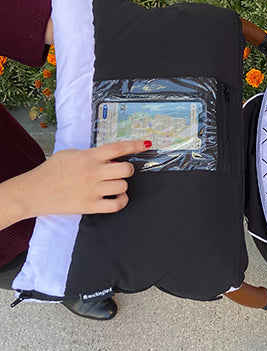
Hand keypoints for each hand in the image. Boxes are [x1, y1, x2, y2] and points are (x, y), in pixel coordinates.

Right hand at [0, 139, 150, 229]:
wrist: (34, 191)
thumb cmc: (51, 171)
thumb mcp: (70, 154)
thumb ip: (90, 154)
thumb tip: (110, 156)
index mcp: (88, 156)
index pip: (118, 148)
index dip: (135, 145)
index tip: (147, 144)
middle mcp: (93, 172)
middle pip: (126, 170)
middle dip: (127, 170)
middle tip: (120, 171)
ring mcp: (93, 190)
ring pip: (123, 186)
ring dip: (121, 185)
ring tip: (112, 185)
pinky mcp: (90, 206)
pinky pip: (117, 205)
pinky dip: (121, 201)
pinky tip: (115, 198)